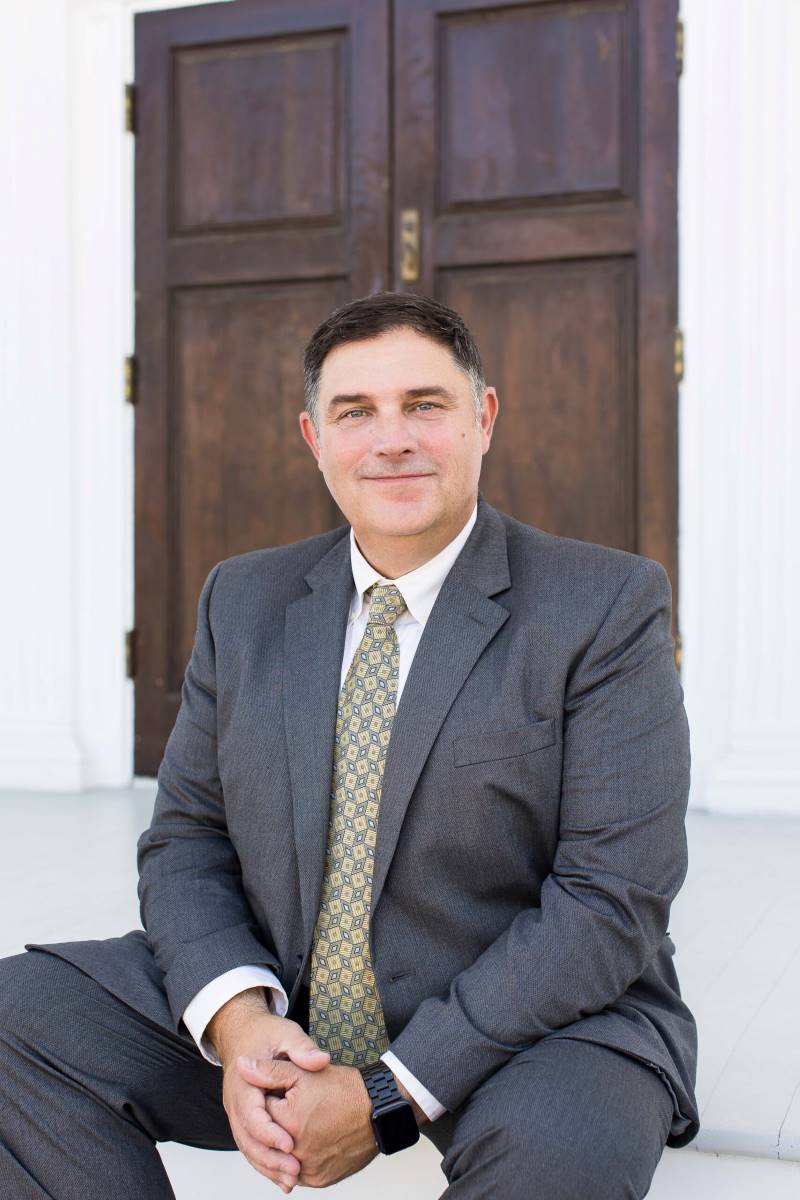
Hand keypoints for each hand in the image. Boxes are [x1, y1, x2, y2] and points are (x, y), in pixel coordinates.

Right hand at [207, 989, 331, 1193]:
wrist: (243, 1032)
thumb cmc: (266, 1034)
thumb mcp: (286, 1033)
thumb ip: (302, 1049)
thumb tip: (320, 1061)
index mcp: (243, 1081)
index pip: (251, 1114)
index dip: (270, 1133)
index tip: (291, 1144)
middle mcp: (235, 1101)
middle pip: (247, 1138)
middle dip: (269, 1158)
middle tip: (294, 1171)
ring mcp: (237, 1112)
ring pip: (247, 1147)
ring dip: (267, 1166)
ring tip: (291, 1180)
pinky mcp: (244, 1119)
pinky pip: (251, 1145)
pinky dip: (265, 1162)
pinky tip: (282, 1175)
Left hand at [238, 1056, 378, 1188]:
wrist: (379, 1111)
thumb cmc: (345, 1090)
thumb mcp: (303, 1072)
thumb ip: (268, 1071)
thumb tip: (242, 1066)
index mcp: (287, 1124)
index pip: (260, 1113)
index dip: (271, 1099)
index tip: (286, 1093)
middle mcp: (295, 1153)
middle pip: (269, 1138)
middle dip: (276, 1123)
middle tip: (298, 1108)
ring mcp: (308, 1169)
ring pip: (281, 1158)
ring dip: (283, 1144)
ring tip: (302, 1123)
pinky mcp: (319, 1180)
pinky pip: (297, 1172)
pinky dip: (297, 1159)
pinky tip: (307, 1140)